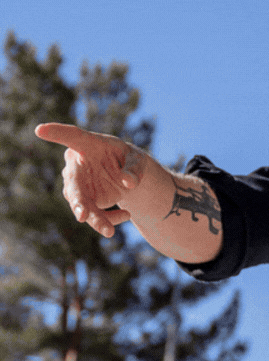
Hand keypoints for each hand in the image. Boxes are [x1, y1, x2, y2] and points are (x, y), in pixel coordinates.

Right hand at [35, 123, 145, 237]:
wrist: (126, 176)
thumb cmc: (128, 159)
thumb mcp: (137, 160)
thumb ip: (134, 169)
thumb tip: (129, 182)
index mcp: (88, 144)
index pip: (71, 136)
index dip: (56, 133)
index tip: (40, 129)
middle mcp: (77, 164)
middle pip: (73, 183)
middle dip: (77, 201)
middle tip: (82, 215)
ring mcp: (78, 184)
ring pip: (81, 205)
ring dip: (95, 219)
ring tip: (109, 231)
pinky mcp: (84, 200)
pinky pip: (93, 214)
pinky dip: (108, 220)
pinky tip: (126, 215)